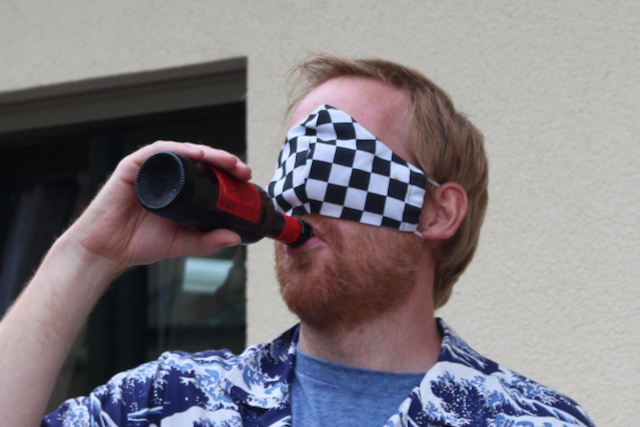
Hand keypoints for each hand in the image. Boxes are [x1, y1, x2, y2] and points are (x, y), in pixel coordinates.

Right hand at [67, 140, 249, 271]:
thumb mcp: (182, 243)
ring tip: (228, 162)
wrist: (106, 251)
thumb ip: (207, 241)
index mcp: (178, 188)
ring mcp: (149, 169)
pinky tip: (196, 154)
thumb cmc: (139, 243)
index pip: (207, 173)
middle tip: (243, 170)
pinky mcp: (132, 167)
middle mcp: (165, 174)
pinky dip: (178, 150)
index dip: (228, 173)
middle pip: (199, 160)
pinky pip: (157, 152)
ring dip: (208, 153)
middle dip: (224, 161)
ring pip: (183, 152)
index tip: (247, 180)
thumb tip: (236, 237)